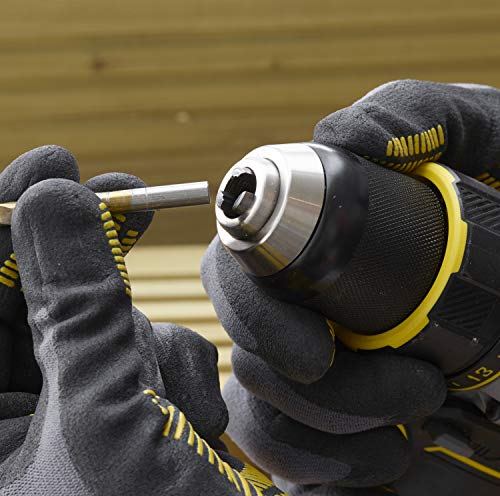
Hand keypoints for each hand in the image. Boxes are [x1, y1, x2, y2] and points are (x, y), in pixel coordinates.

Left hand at [0, 147, 282, 494]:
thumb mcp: (107, 424)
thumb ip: (76, 307)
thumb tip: (53, 200)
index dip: (2, 224)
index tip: (52, 166)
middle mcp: (10, 432)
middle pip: (31, 304)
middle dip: (85, 253)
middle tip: (124, 194)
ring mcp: (70, 424)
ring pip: (96, 326)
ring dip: (142, 337)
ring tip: (174, 399)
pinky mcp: (123, 420)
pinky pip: (137, 357)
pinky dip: (171, 368)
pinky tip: (193, 419)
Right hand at [201, 80, 499, 493]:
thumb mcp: (485, 143)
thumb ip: (420, 114)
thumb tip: (343, 138)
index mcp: (316, 244)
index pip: (235, 270)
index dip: (249, 310)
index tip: (314, 353)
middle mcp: (300, 302)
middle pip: (245, 352)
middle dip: (314, 391)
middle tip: (411, 388)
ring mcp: (307, 364)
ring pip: (259, 410)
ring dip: (333, 429)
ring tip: (417, 413)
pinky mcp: (321, 421)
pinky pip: (284, 454)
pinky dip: (324, 466)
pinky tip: (389, 453)